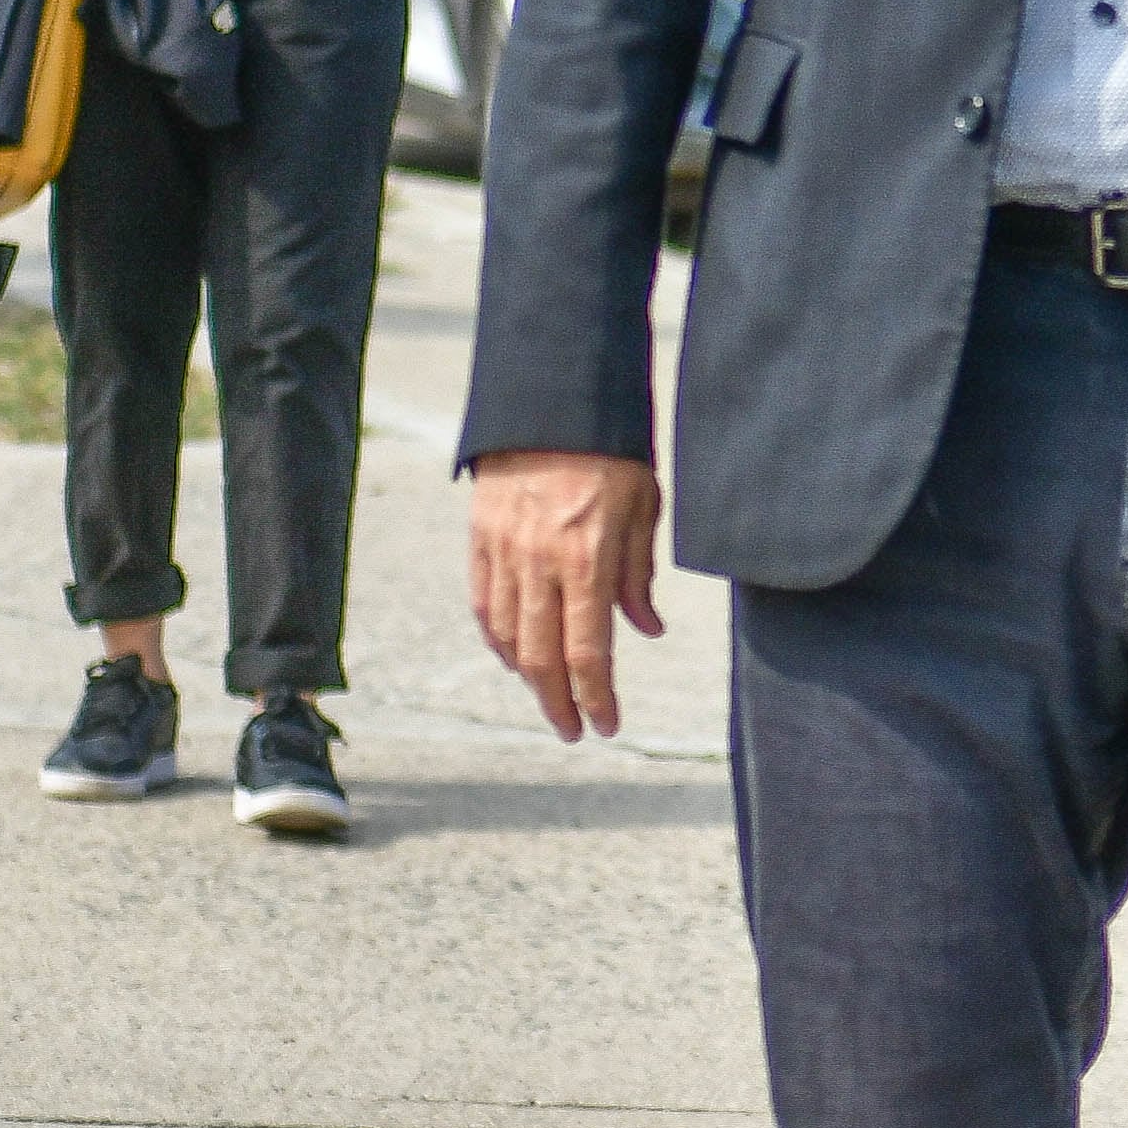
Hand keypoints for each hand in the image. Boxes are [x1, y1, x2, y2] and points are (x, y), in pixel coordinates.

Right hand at [469, 451, 664, 740]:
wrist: (552, 397)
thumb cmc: (610, 449)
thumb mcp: (644, 505)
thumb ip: (639, 574)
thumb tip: (646, 629)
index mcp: (586, 557)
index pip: (588, 651)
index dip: (596, 697)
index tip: (606, 725)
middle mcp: (539, 562)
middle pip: (542, 657)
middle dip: (559, 704)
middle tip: (575, 730)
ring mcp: (504, 551)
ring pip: (507, 637)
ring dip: (528, 678)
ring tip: (550, 697)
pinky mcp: (481, 538)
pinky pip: (485, 605)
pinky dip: (498, 640)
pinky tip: (515, 656)